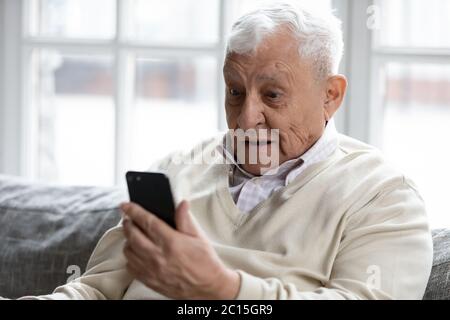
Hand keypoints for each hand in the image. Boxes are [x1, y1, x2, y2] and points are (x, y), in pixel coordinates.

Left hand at [120, 200, 239, 299]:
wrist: (207, 287)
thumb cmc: (205, 262)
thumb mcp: (198, 237)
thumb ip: (186, 220)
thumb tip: (181, 204)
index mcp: (171, 242)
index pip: (147, 221)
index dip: (134, 211)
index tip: (126, 205)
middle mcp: (159, 256)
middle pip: (133, 235)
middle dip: (127, 223)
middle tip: (128, 218)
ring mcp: (152, 269)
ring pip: (128, 251)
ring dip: (127, 240)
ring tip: (133, 235)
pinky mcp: (149, 280)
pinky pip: (130, 266)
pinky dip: (130, 257)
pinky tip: (136, 253)